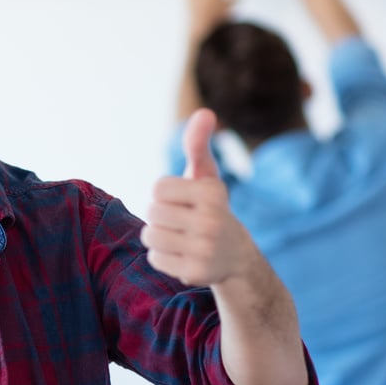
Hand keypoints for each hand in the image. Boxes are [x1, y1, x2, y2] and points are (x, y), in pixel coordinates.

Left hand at [142, 109, 255, 286]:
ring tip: (181, 238)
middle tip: (182, 222)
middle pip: (151, 213)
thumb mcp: (206, 177)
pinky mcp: (196, 272)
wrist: (235, 257)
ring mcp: (205, 248)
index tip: (183, 202)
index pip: (157, 188)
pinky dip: (163, 258)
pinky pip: (155, 259)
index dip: (165, 195)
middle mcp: (212, 220)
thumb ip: (198, 145)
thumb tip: (204, 112)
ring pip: (150, 236)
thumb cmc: (211, 209)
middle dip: (160, 217)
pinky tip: (184, 256)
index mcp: (213, 192)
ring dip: (159, 237)